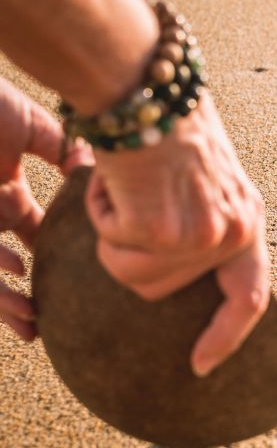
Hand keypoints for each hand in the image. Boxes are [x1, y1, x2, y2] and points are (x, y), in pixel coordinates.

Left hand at [0, 77, 91, 340]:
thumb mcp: (32, 127)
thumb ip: (63, 148)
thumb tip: (92, 169)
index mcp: (6, 195)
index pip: (34, 235)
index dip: (54, 260)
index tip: (81, 278)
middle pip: (7, 268)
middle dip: (22, 300)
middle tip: (44, 325)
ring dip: (5, 301)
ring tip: (32, 320)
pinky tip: (15, 271)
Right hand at [86, 92, 268, 376]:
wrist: (153, 88)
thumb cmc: (171, 126)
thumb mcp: (212, 182)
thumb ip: (208, 224)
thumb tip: (178, 265)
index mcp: (249, 222)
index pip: (250, 296)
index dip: (227, 334)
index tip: (203, 363)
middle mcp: (234, 234)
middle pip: (159, 287)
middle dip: (131, 251)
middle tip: (137, 198)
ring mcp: (202, 237)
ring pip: (129, 272)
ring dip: (114, 229)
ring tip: (133, 184)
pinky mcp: (164, 231)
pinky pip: (111, 244)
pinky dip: (101, 211)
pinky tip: (121, 177)